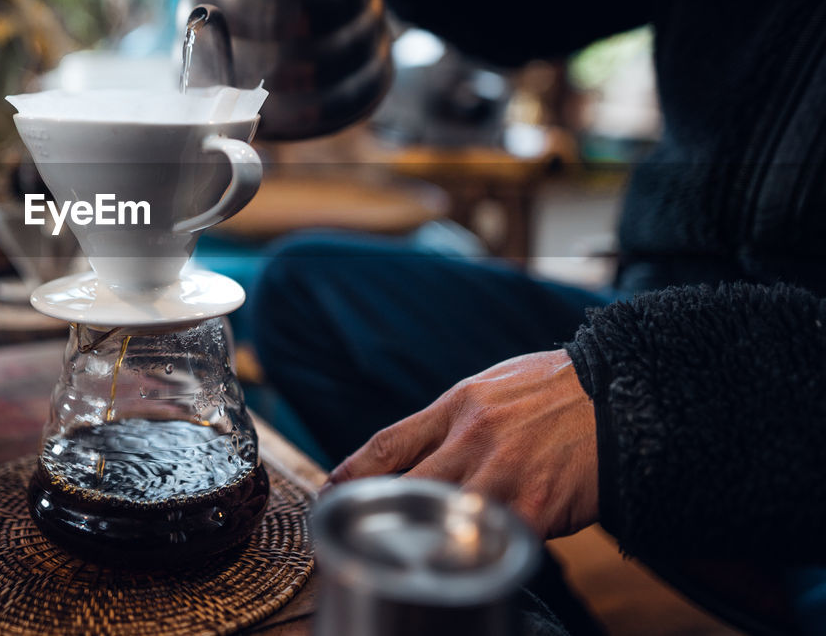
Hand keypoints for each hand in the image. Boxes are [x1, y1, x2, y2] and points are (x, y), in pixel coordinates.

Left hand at [328, 350, 599, 538]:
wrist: (625, 394)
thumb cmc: (558, 392)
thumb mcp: (493, 388)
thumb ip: (454, 421)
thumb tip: (417, 454)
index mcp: (457, 407)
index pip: (387, 444)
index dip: (350, 475)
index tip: (329, 496)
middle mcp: (471, 438)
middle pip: (405, 488)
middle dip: (379, 517)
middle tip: (362, 539)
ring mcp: (502, 473)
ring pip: (442, 518)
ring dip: (425, 542)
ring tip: (411, 560)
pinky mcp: (535, 505)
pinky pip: (494, 542)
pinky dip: (479, 558)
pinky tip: (470, 566)